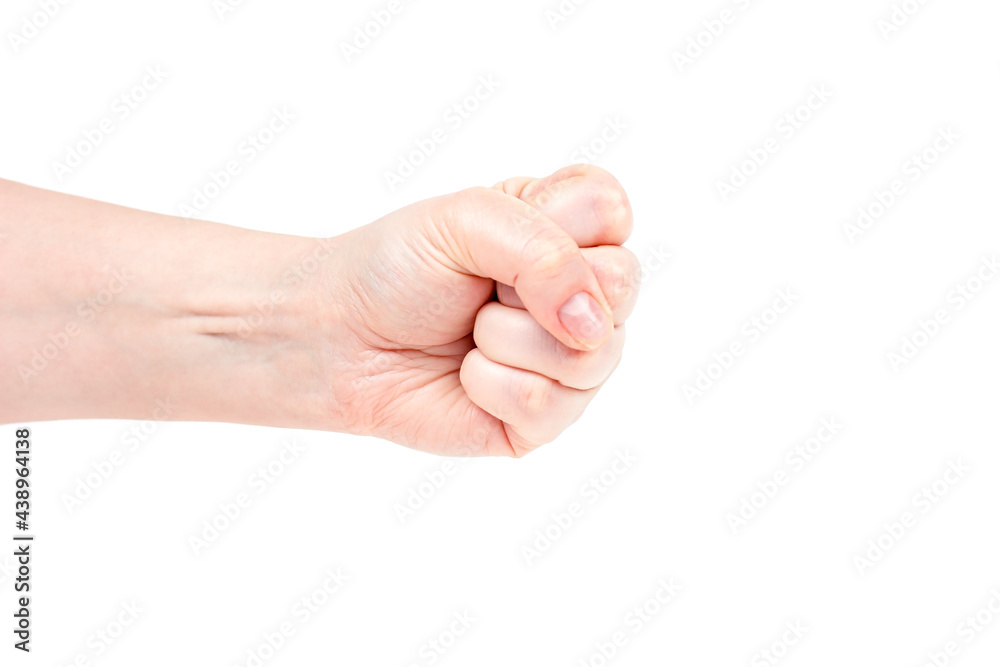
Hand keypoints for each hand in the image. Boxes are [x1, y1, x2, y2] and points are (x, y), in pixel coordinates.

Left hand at [325, 165, 639, 456]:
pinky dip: (490, 385)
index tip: (498, 237)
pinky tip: (466, 375)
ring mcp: (569, 360)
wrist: (338, 336)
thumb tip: (592, 323)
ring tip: (471, 333)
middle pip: (621, 284)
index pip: (613, 210)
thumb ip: (545, 252)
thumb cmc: (397, 268)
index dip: (556, 223)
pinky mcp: (545, 419)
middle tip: (484, 290)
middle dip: (533, 287)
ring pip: (590, 354)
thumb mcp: (465, 221)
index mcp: (565, 232)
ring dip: (505, 338)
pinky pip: (550, 405)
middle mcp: (580, 296)